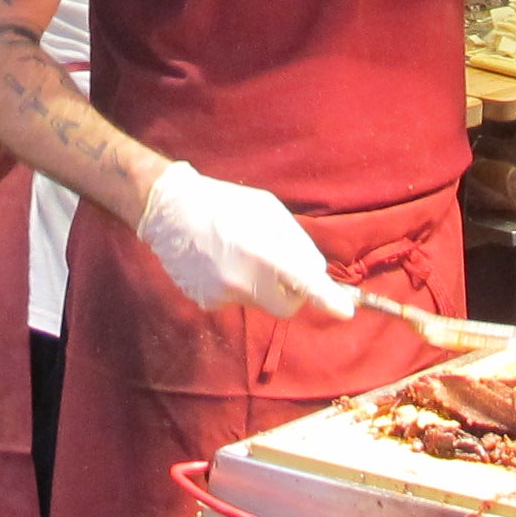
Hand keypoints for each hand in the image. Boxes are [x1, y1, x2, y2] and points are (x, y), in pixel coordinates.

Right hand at [136, 163, 354, 317]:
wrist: (169, 212)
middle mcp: (241, 281)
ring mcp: (221, 296)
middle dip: (292, 293)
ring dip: (261, 284)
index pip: (302, 284)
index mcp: (260, 253)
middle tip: (284, 268)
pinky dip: (237, 285)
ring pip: (259, 301)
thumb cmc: (225, 205)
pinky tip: (221, 261)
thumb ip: (295, 243)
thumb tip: (314, 272)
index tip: (345, 311)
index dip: (326, 300)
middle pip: (286, 306)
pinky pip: (236, 299)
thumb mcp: (267, 211)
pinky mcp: (206, 302)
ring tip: (239, 252)